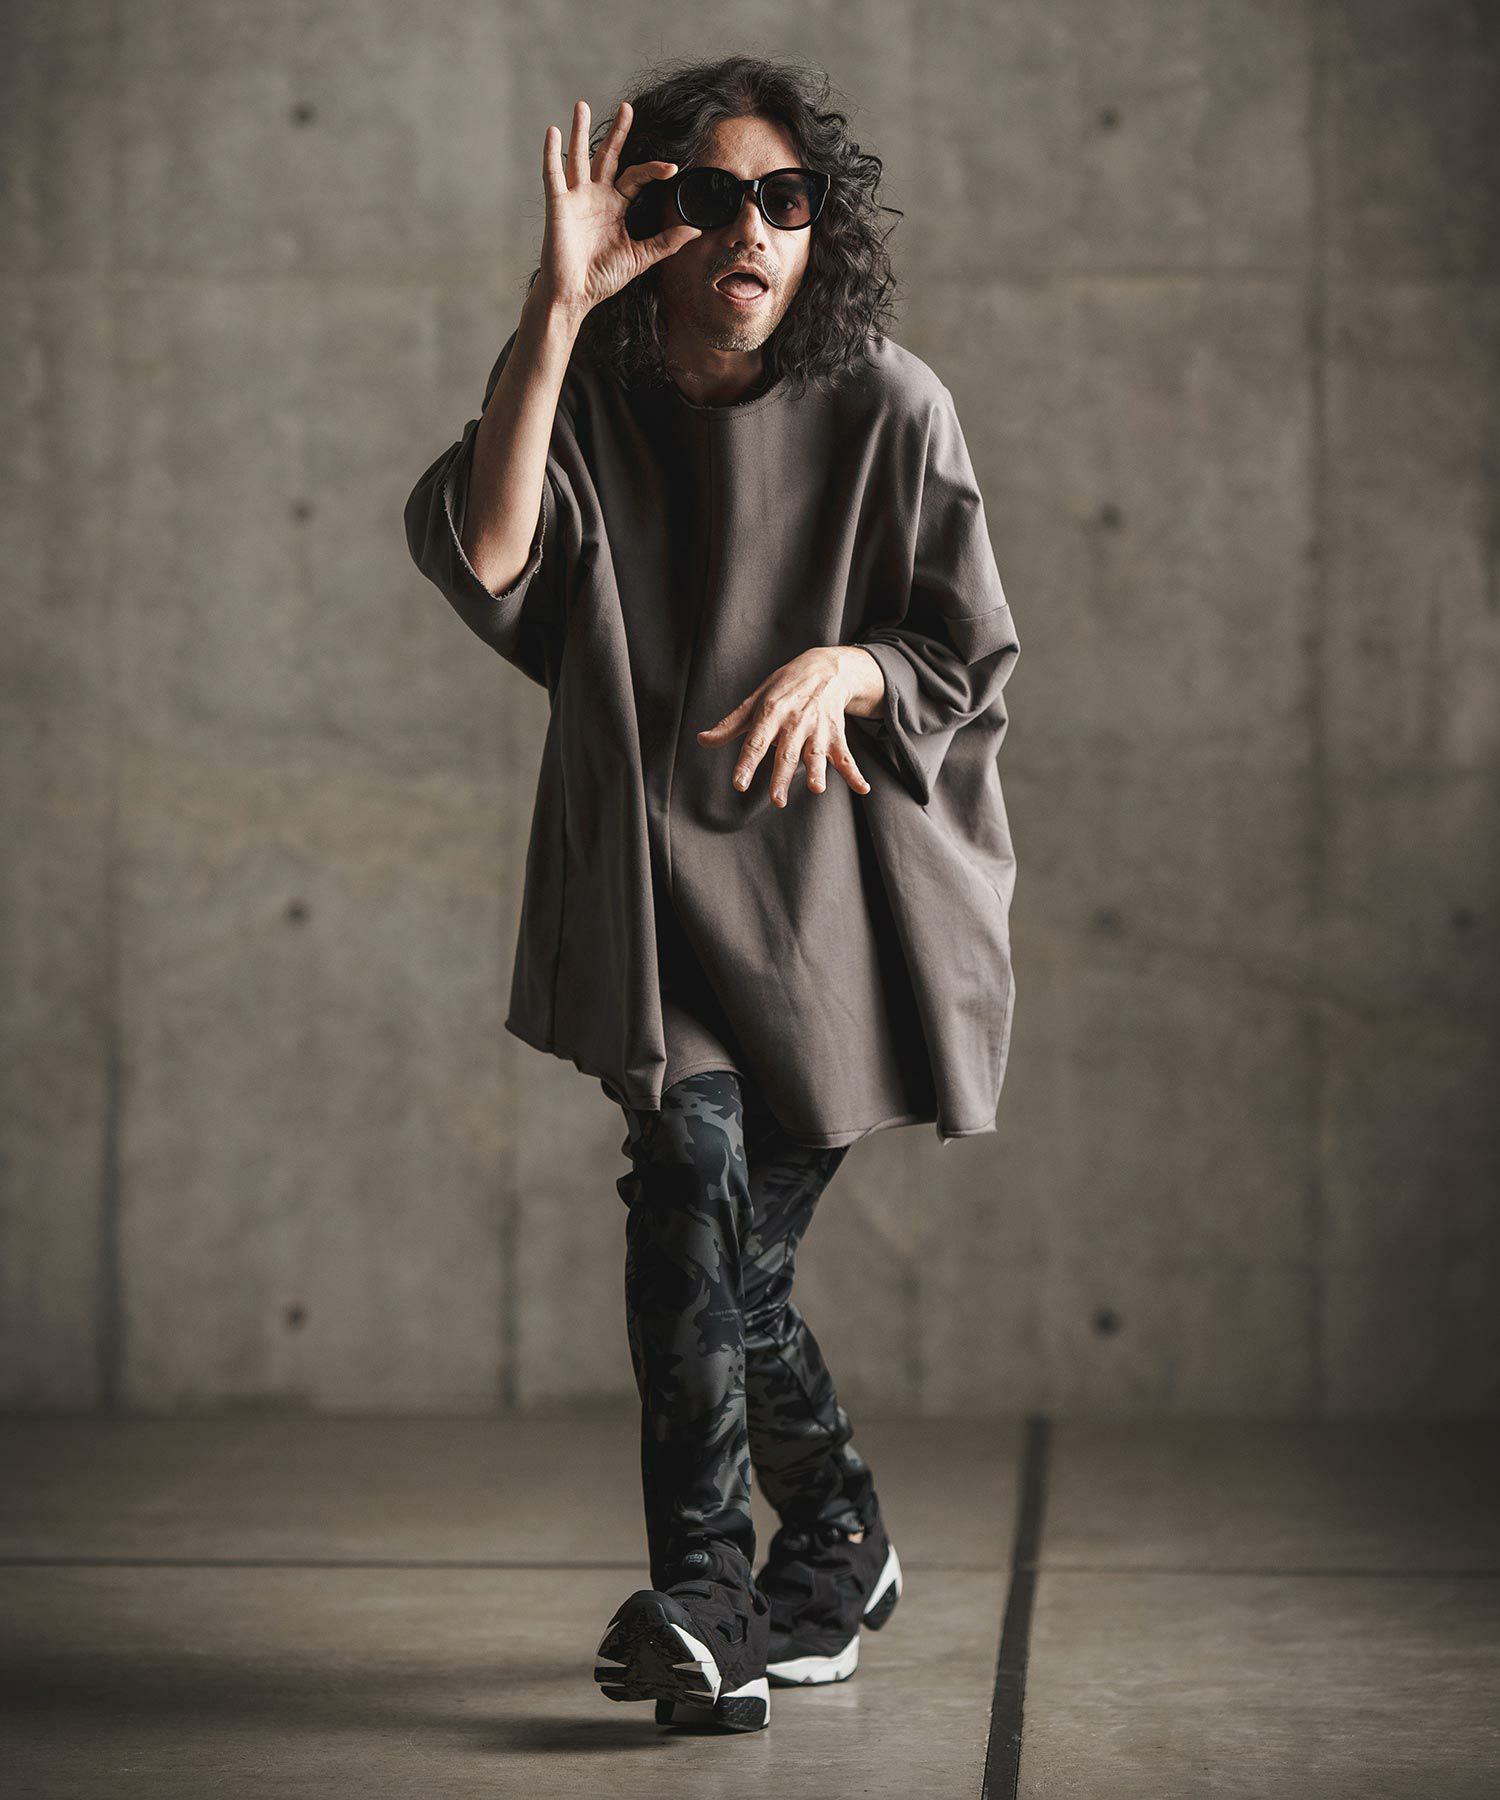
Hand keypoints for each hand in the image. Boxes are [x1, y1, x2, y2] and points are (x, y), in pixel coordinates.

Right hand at [535, 99, 701, 317]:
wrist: (575, 295)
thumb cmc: (602, 278)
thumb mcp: (640, 257)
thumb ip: (665, 243)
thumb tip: (694, 231)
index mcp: (616, 206)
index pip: (636, 177)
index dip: (653, 169)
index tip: (672, 167)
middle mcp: (596, 196)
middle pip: (608, 156)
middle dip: (618, 133)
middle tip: (627, 108)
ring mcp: (576, 198)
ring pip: (579, 157)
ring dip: (580, 131)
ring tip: (582, 105)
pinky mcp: (558, 205)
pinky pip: (553, 175)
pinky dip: (552, 154)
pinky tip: (553, 131)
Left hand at [695, 647, 884, 807]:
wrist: (825, 668)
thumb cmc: (784, 687)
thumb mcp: (756, 699)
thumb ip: (731, 724)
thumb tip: (702, 740)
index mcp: (771, 713)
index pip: (756, 742)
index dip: (747, 763)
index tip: (739, 784)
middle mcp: (795, 721)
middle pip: (787, 753)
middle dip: (782, 776)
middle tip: (777, 800)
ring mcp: (818, 728)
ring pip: (816, 753)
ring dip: (818, 771)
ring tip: (817, 789)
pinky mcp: (836, 734)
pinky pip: (846, 756)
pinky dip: (855, 773)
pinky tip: (863, 789)